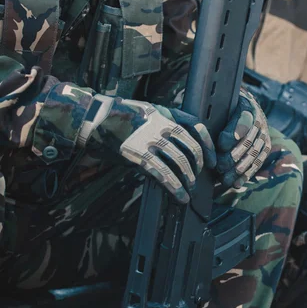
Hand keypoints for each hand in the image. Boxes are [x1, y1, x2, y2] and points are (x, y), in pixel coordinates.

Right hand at [85, 97, 215, 203]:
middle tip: (197, 177)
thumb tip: (183, 142)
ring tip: (189, 189)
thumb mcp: (149, 110)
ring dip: (188, 179)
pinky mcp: (139, 156)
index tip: (211, 159)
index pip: (197, 127)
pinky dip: (175, 188)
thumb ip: (167, 121)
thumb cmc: (120, 115)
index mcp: (166, 113)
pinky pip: (163, 174)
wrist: (92, 118)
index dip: (208, 145)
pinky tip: (180, 197)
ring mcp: (150, 141)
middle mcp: (162, 126)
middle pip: (191, 148)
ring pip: (180, 162)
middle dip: (198, 166)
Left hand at [216, 88, 270, 187]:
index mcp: (247, 107)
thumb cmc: (226, 107)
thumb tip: (201, 130)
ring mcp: (264, 135)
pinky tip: (236, 184)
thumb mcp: (220, 105)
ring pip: (253, 155)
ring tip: (225, 179)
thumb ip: (213, 113)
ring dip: (239, 169)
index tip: (221, 145)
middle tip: (220, 167)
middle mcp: (260, 121)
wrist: (244, 106)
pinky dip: (247, 175)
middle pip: (248, 142)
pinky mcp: (266, 147)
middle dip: (233, 157)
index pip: (243, 121)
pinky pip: (258, 163)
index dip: (233, 134)